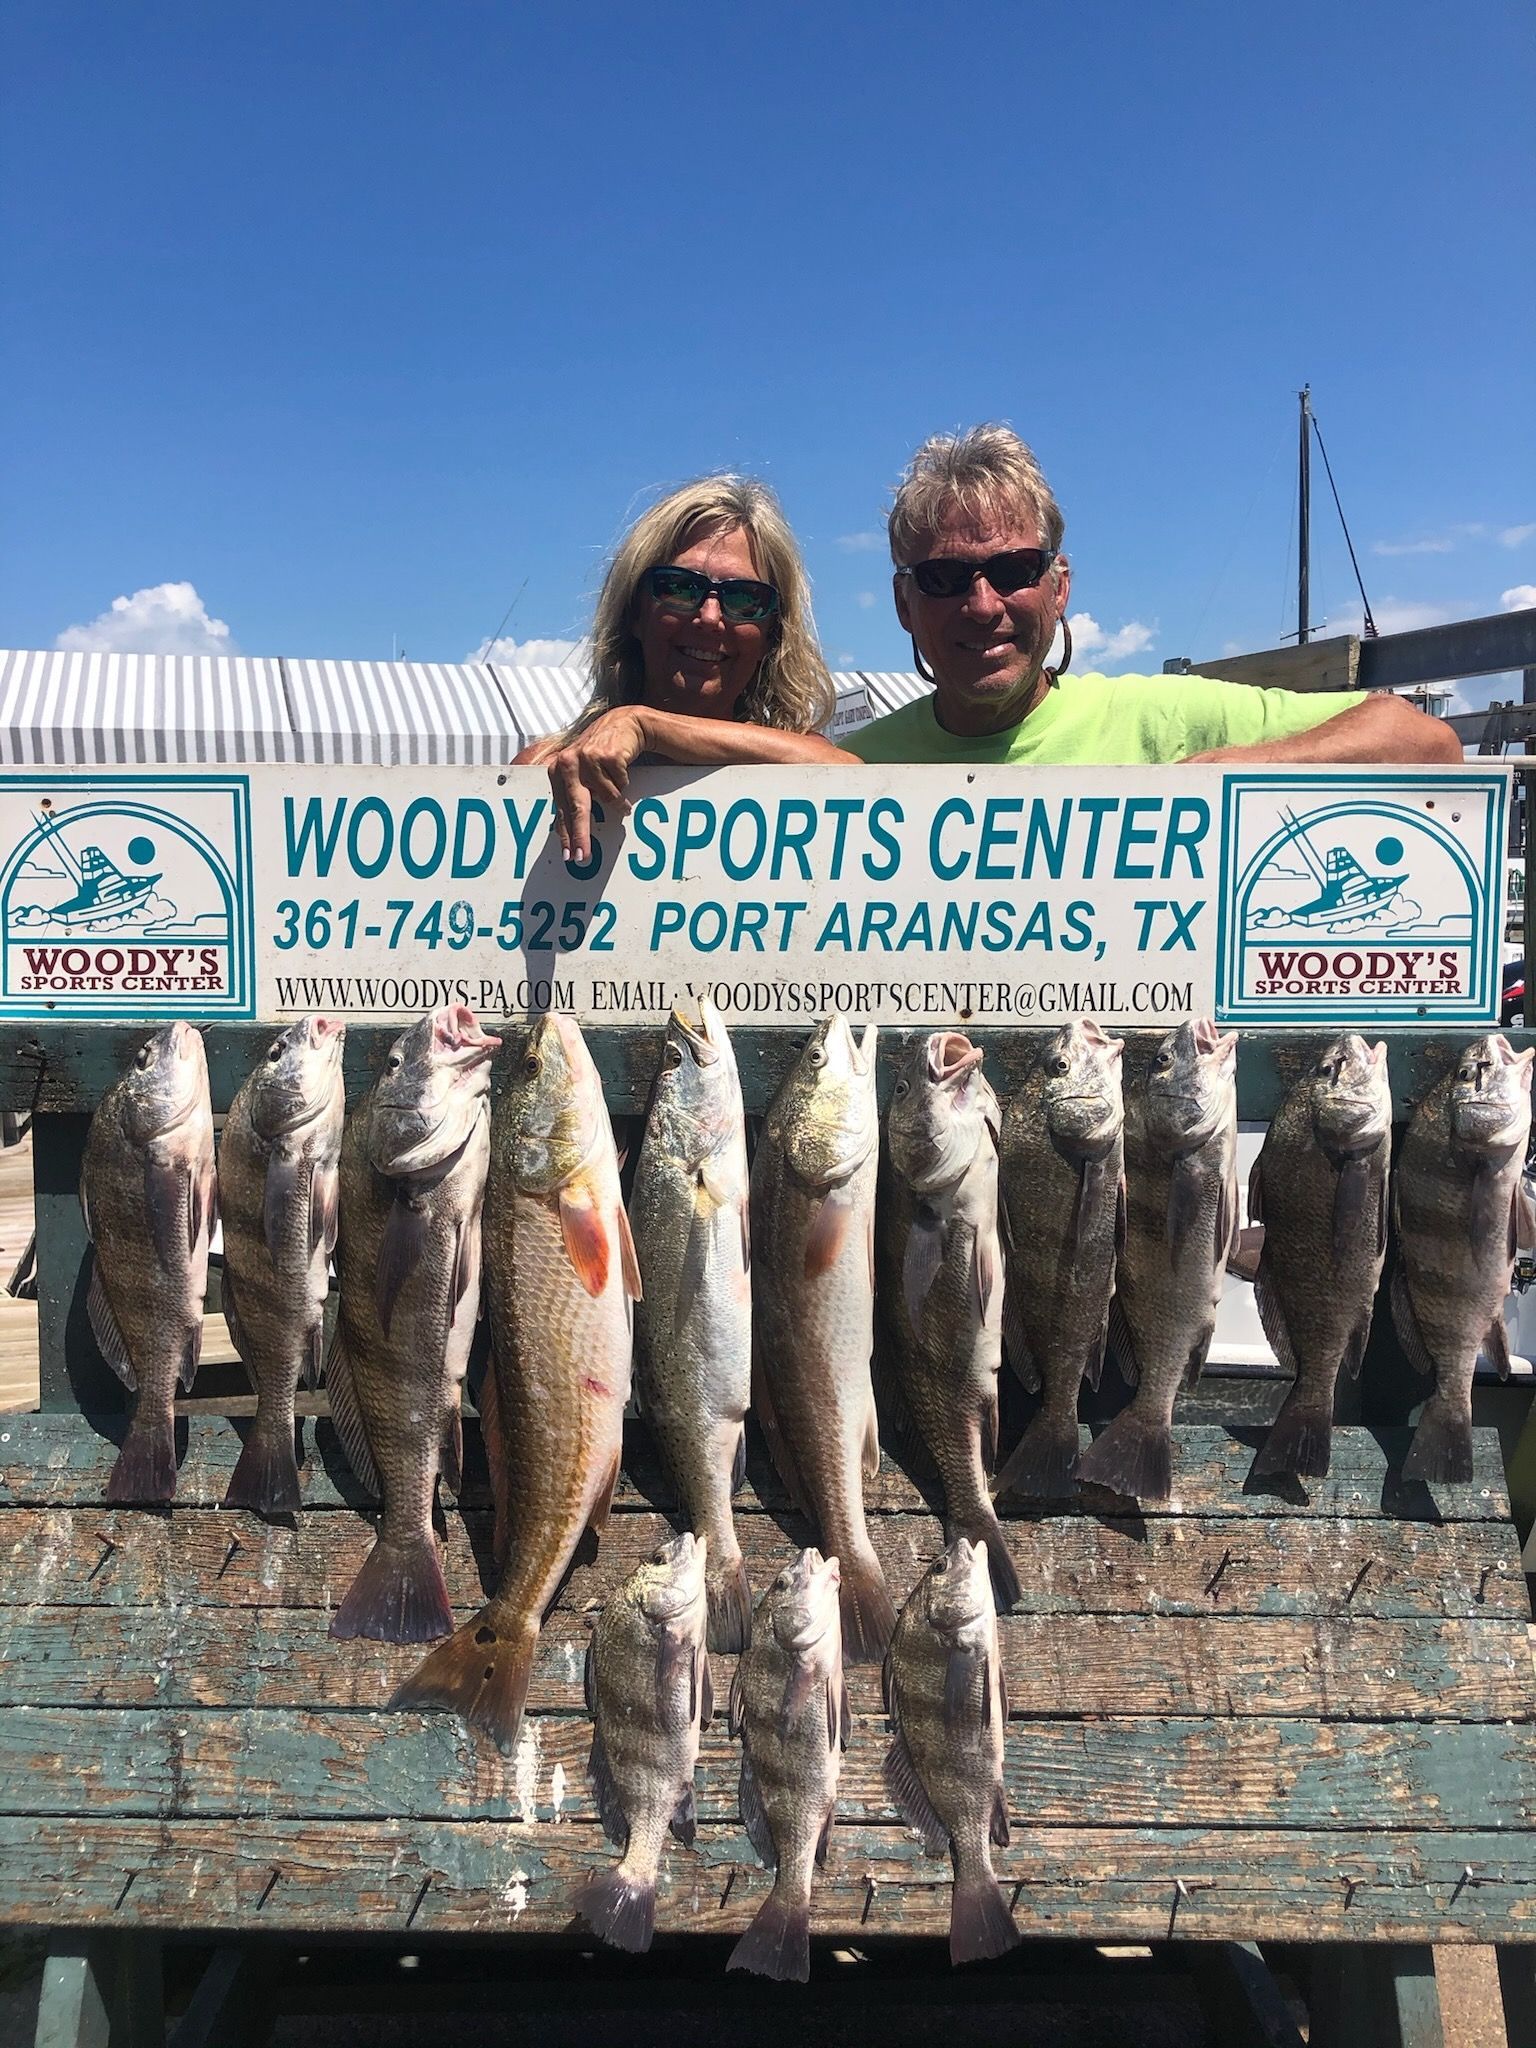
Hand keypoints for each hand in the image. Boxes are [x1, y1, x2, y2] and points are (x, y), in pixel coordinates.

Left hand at [542, 707, 648, 864]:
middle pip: (577, 807)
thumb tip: (570, 829)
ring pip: (606, 797)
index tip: (570, 855)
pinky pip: (620, 785)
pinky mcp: (607, 755)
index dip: (566, 834)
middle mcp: (568, 763)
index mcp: (557, 771)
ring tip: (619, 791)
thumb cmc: (600, 753)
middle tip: (584, 856)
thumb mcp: (581, 771)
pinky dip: (624, 783)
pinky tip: (621, 770)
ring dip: (617, 799)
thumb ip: (574, 793)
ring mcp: (587, 758)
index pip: (561, 809)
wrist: (624, 724)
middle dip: (581, 834)